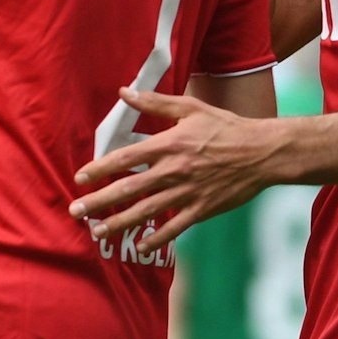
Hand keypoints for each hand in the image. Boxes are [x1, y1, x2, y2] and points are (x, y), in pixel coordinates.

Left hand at [69, 87, 282, 252]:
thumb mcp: (189, 108)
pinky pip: (175, 227)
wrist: (262, 152)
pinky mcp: (202, 209)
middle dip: (99, 202)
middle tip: (75, 211)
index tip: (80, 178)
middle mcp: (173, 171)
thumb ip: (154, 103)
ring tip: (97, 231)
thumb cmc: (225, 126)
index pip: (125, 158)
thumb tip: (124, 92)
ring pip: (146, 211)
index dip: (100, 169)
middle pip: (129, 189)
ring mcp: (187, 193)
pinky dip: (157, 238)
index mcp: (168, 145)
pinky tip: (140, 246)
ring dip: (119, 223)